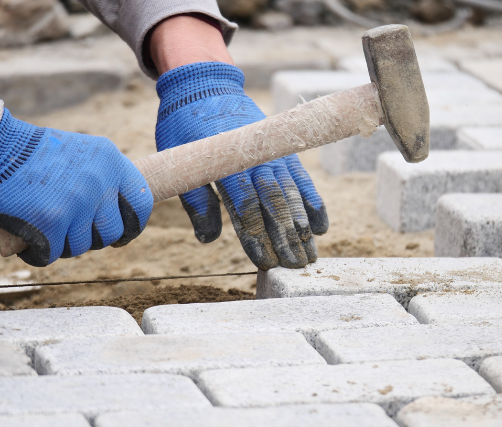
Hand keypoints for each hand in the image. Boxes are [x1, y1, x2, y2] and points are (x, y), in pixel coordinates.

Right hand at [0, 109, 152, 266]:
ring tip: (47, 228)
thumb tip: (116, 213)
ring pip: (82, 245)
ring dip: (65, 245)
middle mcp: (99, 182)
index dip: (133, 224)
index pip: (141, 202)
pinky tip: (32, 243)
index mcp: (111, 161)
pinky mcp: (53, 222)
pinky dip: (41, 254)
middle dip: (93, 238)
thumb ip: (101, 177)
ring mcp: (77, 203)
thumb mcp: (81, 153)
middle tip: (73, 231)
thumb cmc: (33, 154)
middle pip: (112, 231)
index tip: (121, 232)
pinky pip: (55, 254)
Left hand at [154, 62, 327, 269]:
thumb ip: (196, 200)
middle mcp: (255, 158)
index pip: (246, 206)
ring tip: (309, 255)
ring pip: (291, 194)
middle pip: (275, 203)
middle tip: (295, 266)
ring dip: (302, 227)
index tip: (265, 262)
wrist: (204, 84)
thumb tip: (208, 238)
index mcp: (227, 163)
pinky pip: (302, 178)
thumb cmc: (185, 125)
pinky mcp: (282, 150)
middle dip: (286, 238)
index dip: (257, 236)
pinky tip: (321, 226)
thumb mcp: (181, 161)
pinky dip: (312, 202)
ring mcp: (272, 153)